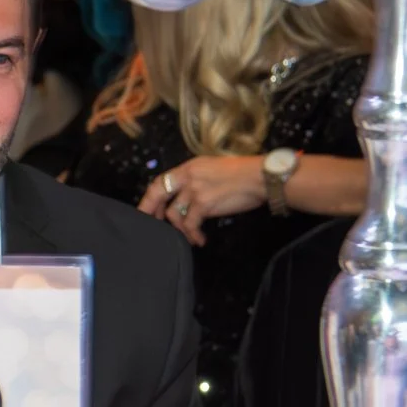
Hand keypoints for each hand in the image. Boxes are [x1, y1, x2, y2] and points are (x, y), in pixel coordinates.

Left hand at [139, 156, 265, 245]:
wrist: (260, 176)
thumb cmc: (244, 173)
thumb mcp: (213, 169)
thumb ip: (197, 179)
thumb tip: (189, 195)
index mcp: (189, 167)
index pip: (161, 180)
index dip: (150, 196)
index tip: (146, 208)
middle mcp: (187, 176)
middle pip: (157, 194)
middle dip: (150, 211)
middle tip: (151, 226)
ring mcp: (194, 190)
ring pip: (174, 214)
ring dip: (180, 230)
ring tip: (190, 238)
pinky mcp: (204, 204)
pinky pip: (190, 224)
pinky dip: (193, 235)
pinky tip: (200, 240)